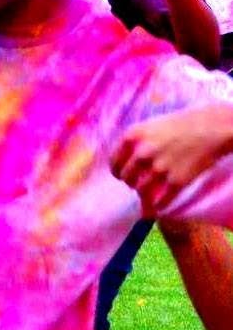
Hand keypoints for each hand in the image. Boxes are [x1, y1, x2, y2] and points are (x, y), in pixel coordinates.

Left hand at [113, 107, 232, 214]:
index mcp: (133, 136)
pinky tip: (160, 205)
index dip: (118, 171)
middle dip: (131, 182)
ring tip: (149, 193)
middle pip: (126, 178)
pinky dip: (159, 205)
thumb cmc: (183, 124)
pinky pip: (160, 201)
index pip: (114, 162)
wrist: (215, 127)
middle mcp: (142, 152)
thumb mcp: (152, 126)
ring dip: (143, 195)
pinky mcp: (177, 180)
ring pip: (141, 191)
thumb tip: (124, 165)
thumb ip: (137, 142)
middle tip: (137, 183)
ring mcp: (159, 167)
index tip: (122, 175)